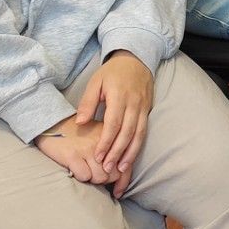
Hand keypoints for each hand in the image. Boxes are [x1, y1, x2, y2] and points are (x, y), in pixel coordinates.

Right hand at [35, 116, 116, 188]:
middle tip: (94, 175)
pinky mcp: (72, 155)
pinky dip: (81, 177)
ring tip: (85, 172)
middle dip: (105, 180)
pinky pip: (84, 176)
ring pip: (100, 177)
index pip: (125, 165)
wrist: (54, 123)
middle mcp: (103, 144)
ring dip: (92, 180)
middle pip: (114, 175)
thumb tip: (120, 176)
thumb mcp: (100, 138)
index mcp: (113, 139)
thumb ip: (112, 152)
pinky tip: (75, 170)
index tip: (117, 192)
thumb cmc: (79, 134)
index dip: (122, 182)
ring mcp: (88, 149)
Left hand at [71, 50, 152, 190]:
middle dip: (117, 152)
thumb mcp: (95, 82)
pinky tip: (130, 158)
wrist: (136, 59)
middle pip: (127, 132)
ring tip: (121, 169)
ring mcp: (143, 108)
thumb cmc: (112, 72)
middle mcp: (134, 104)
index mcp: (120, 96)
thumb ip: (88, 103)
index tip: (98, 156)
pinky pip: (144, 132)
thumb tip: (80, 123)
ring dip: (130, 153)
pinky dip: (137, 146)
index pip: (113, 123)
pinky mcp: (147, 111)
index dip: (106, 141)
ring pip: (138, 135)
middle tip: (107, 168)